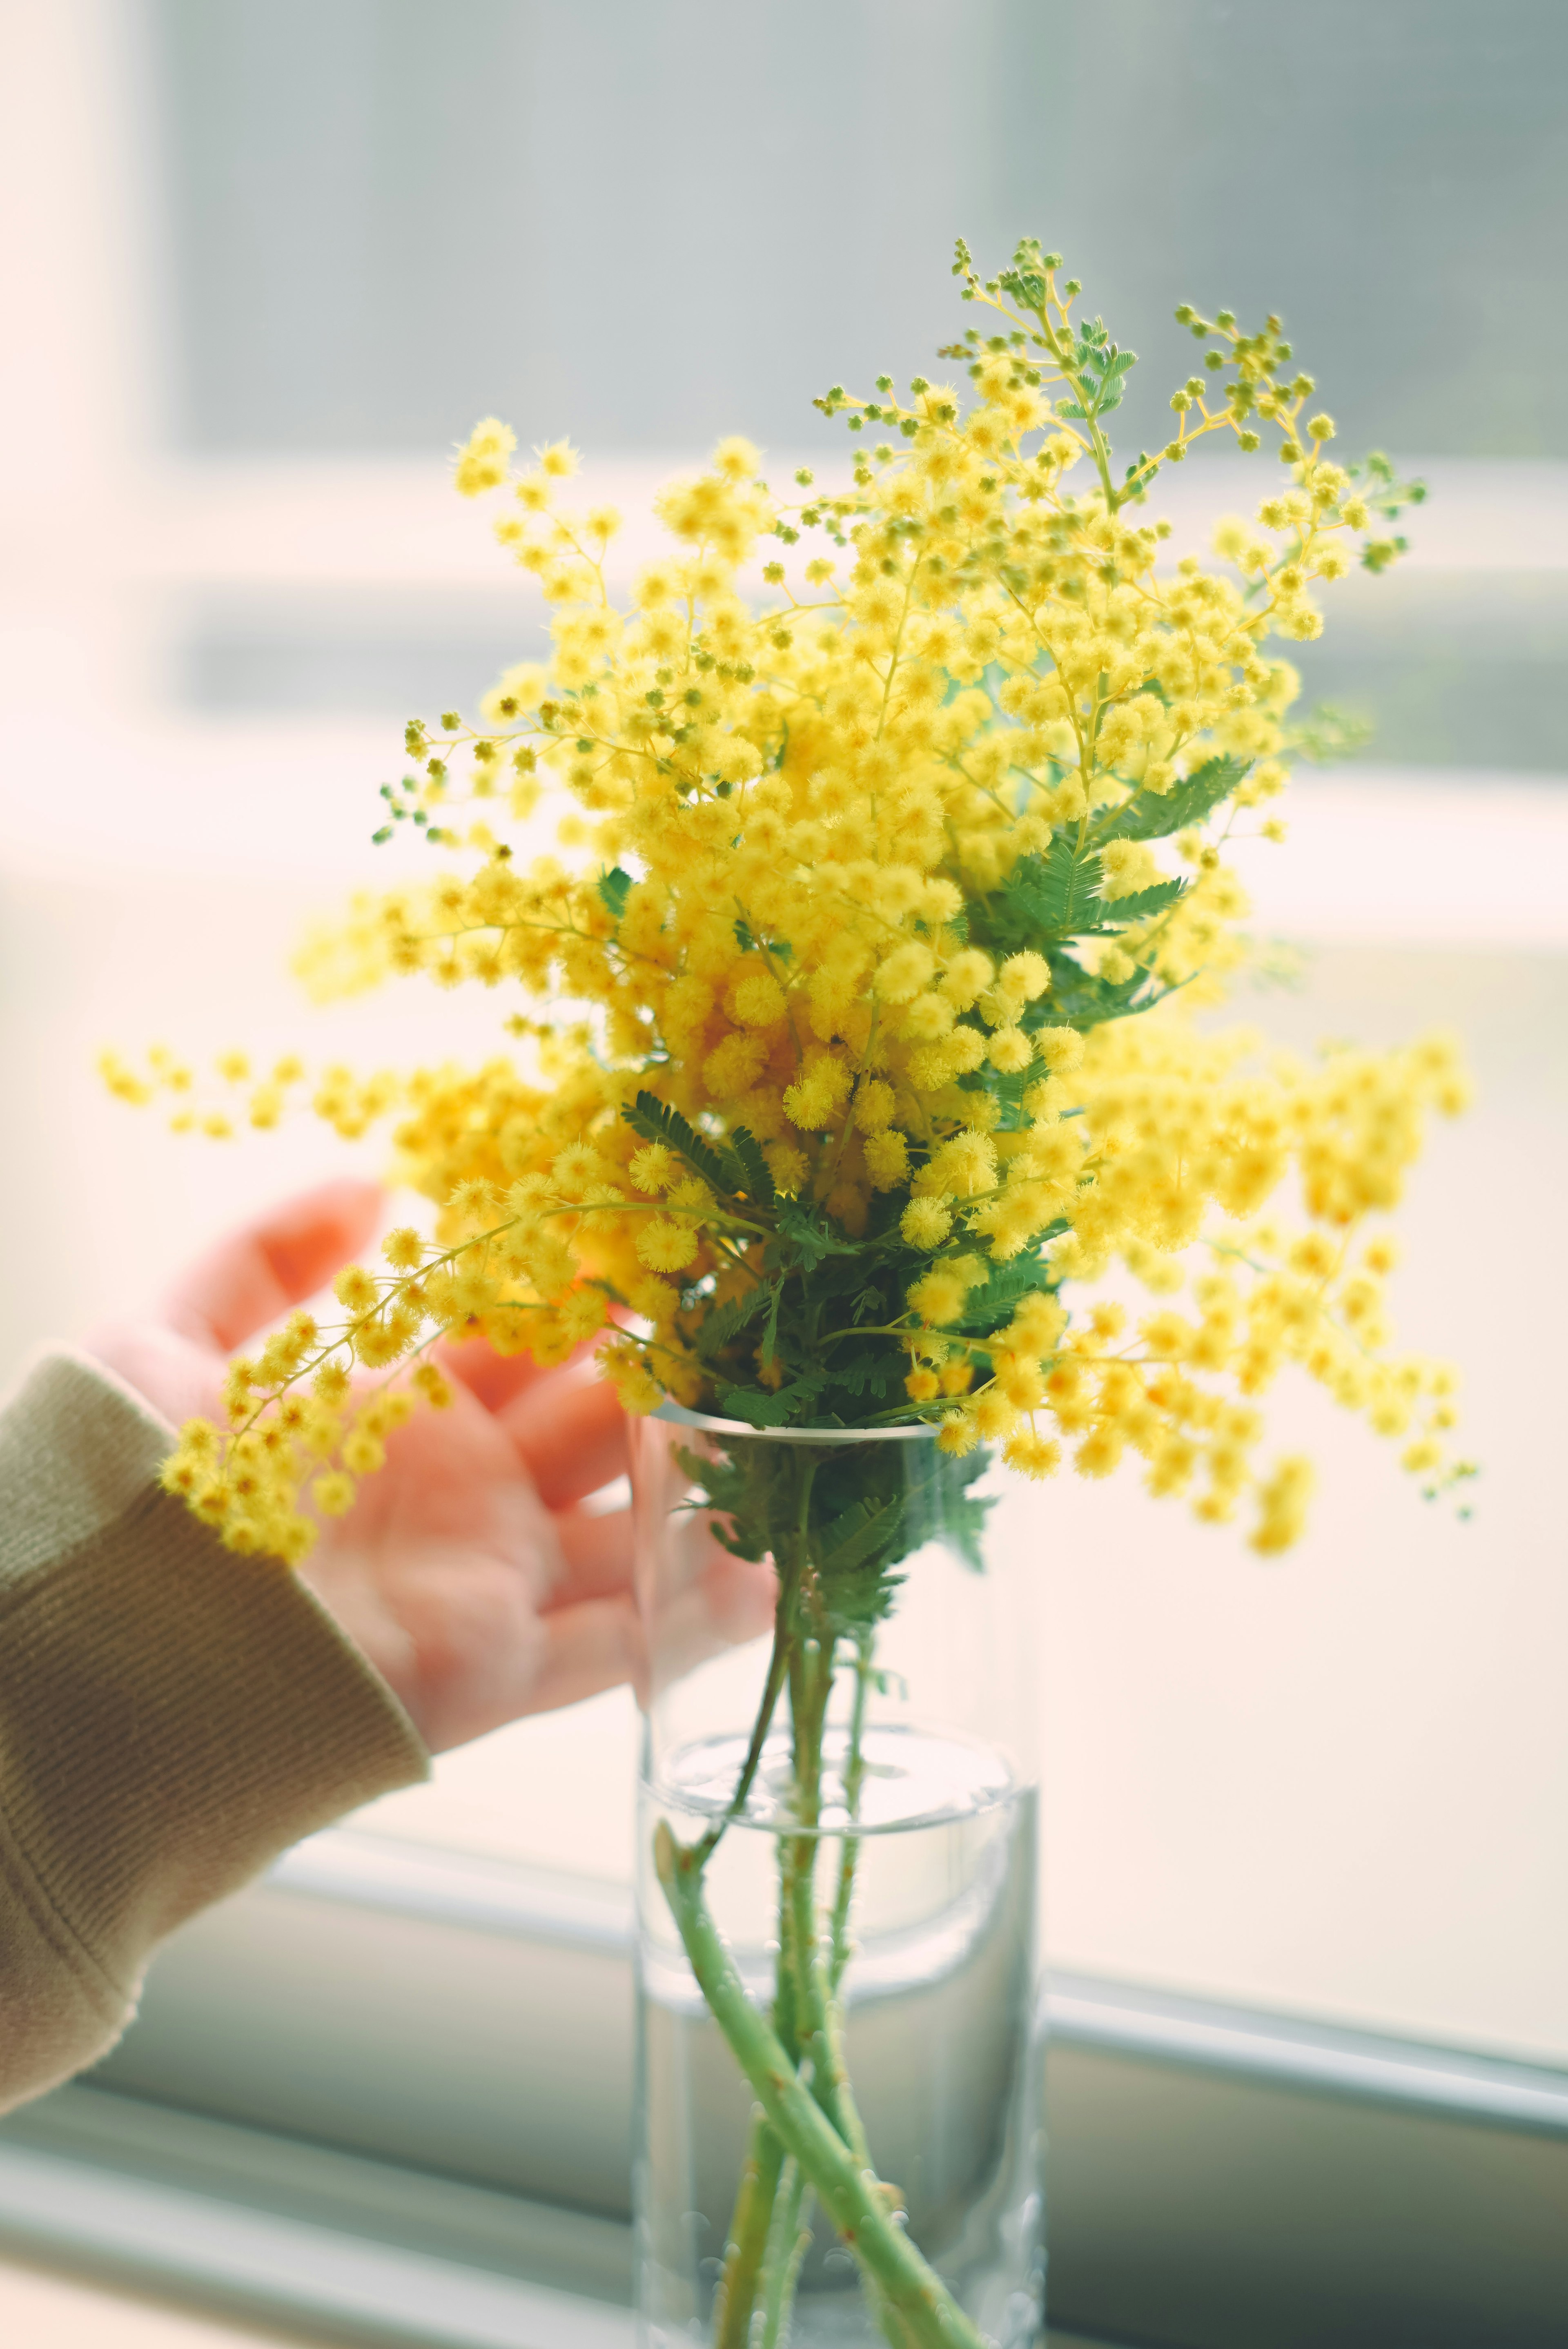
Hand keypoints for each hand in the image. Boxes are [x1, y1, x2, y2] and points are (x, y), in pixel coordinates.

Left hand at [85, 1180, 773, 1752]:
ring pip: (625, 1523)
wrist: (98, 1661)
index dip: (587, 1283)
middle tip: (751, 1306)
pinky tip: (767, 1573)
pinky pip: (615, 1642)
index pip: (520, 1331)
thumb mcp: (165, 1344)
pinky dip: (695, 1617)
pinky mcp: (493, 1667)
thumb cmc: (125, 1497)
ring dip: (704, 1480)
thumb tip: (369, 1178)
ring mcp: (481, 1577)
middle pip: (592, 1417)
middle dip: (671, 1364)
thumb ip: (262, 1254)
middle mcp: (455, 1487)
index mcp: (393, 1404)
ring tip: (794, 1424)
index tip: (661, 1227)